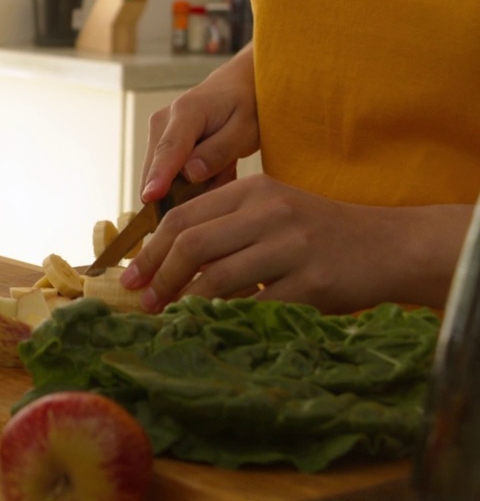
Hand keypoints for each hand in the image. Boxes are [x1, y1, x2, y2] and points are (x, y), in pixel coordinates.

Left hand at [119, 174, 468, 313]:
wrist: (387, 245)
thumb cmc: (317, 232)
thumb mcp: (270, 210)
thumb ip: (224, 224)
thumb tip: (161, 260)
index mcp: (252, 189)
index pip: (183, 217)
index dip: (150, 250)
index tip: (130, 277)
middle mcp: (269, 212)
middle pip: (192, 245)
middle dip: (160, 278)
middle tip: (145, 302)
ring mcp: (292, 246)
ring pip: (218, 278)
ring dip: (186, 303)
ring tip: (171, 318)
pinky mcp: (313, 281)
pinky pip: (255, 306)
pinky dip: (228, 319)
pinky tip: (213, 327)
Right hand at [140, 46, 258, 202]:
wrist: (238, 86)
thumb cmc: (247, 106)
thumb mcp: (246, 130)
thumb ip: (219, 152)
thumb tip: (189, 174)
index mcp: (187, 112)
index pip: (169, 149)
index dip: (159, 175)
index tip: (149, 198)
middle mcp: (163, 120)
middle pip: (159, 168)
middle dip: (187, 188)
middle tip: (226, 175)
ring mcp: (157, 130)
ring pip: (164, 174)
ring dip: (193, 183)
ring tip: (224, 167)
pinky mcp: (158, 140)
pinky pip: (168, 172)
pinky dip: (191, 178)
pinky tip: (213, 166)